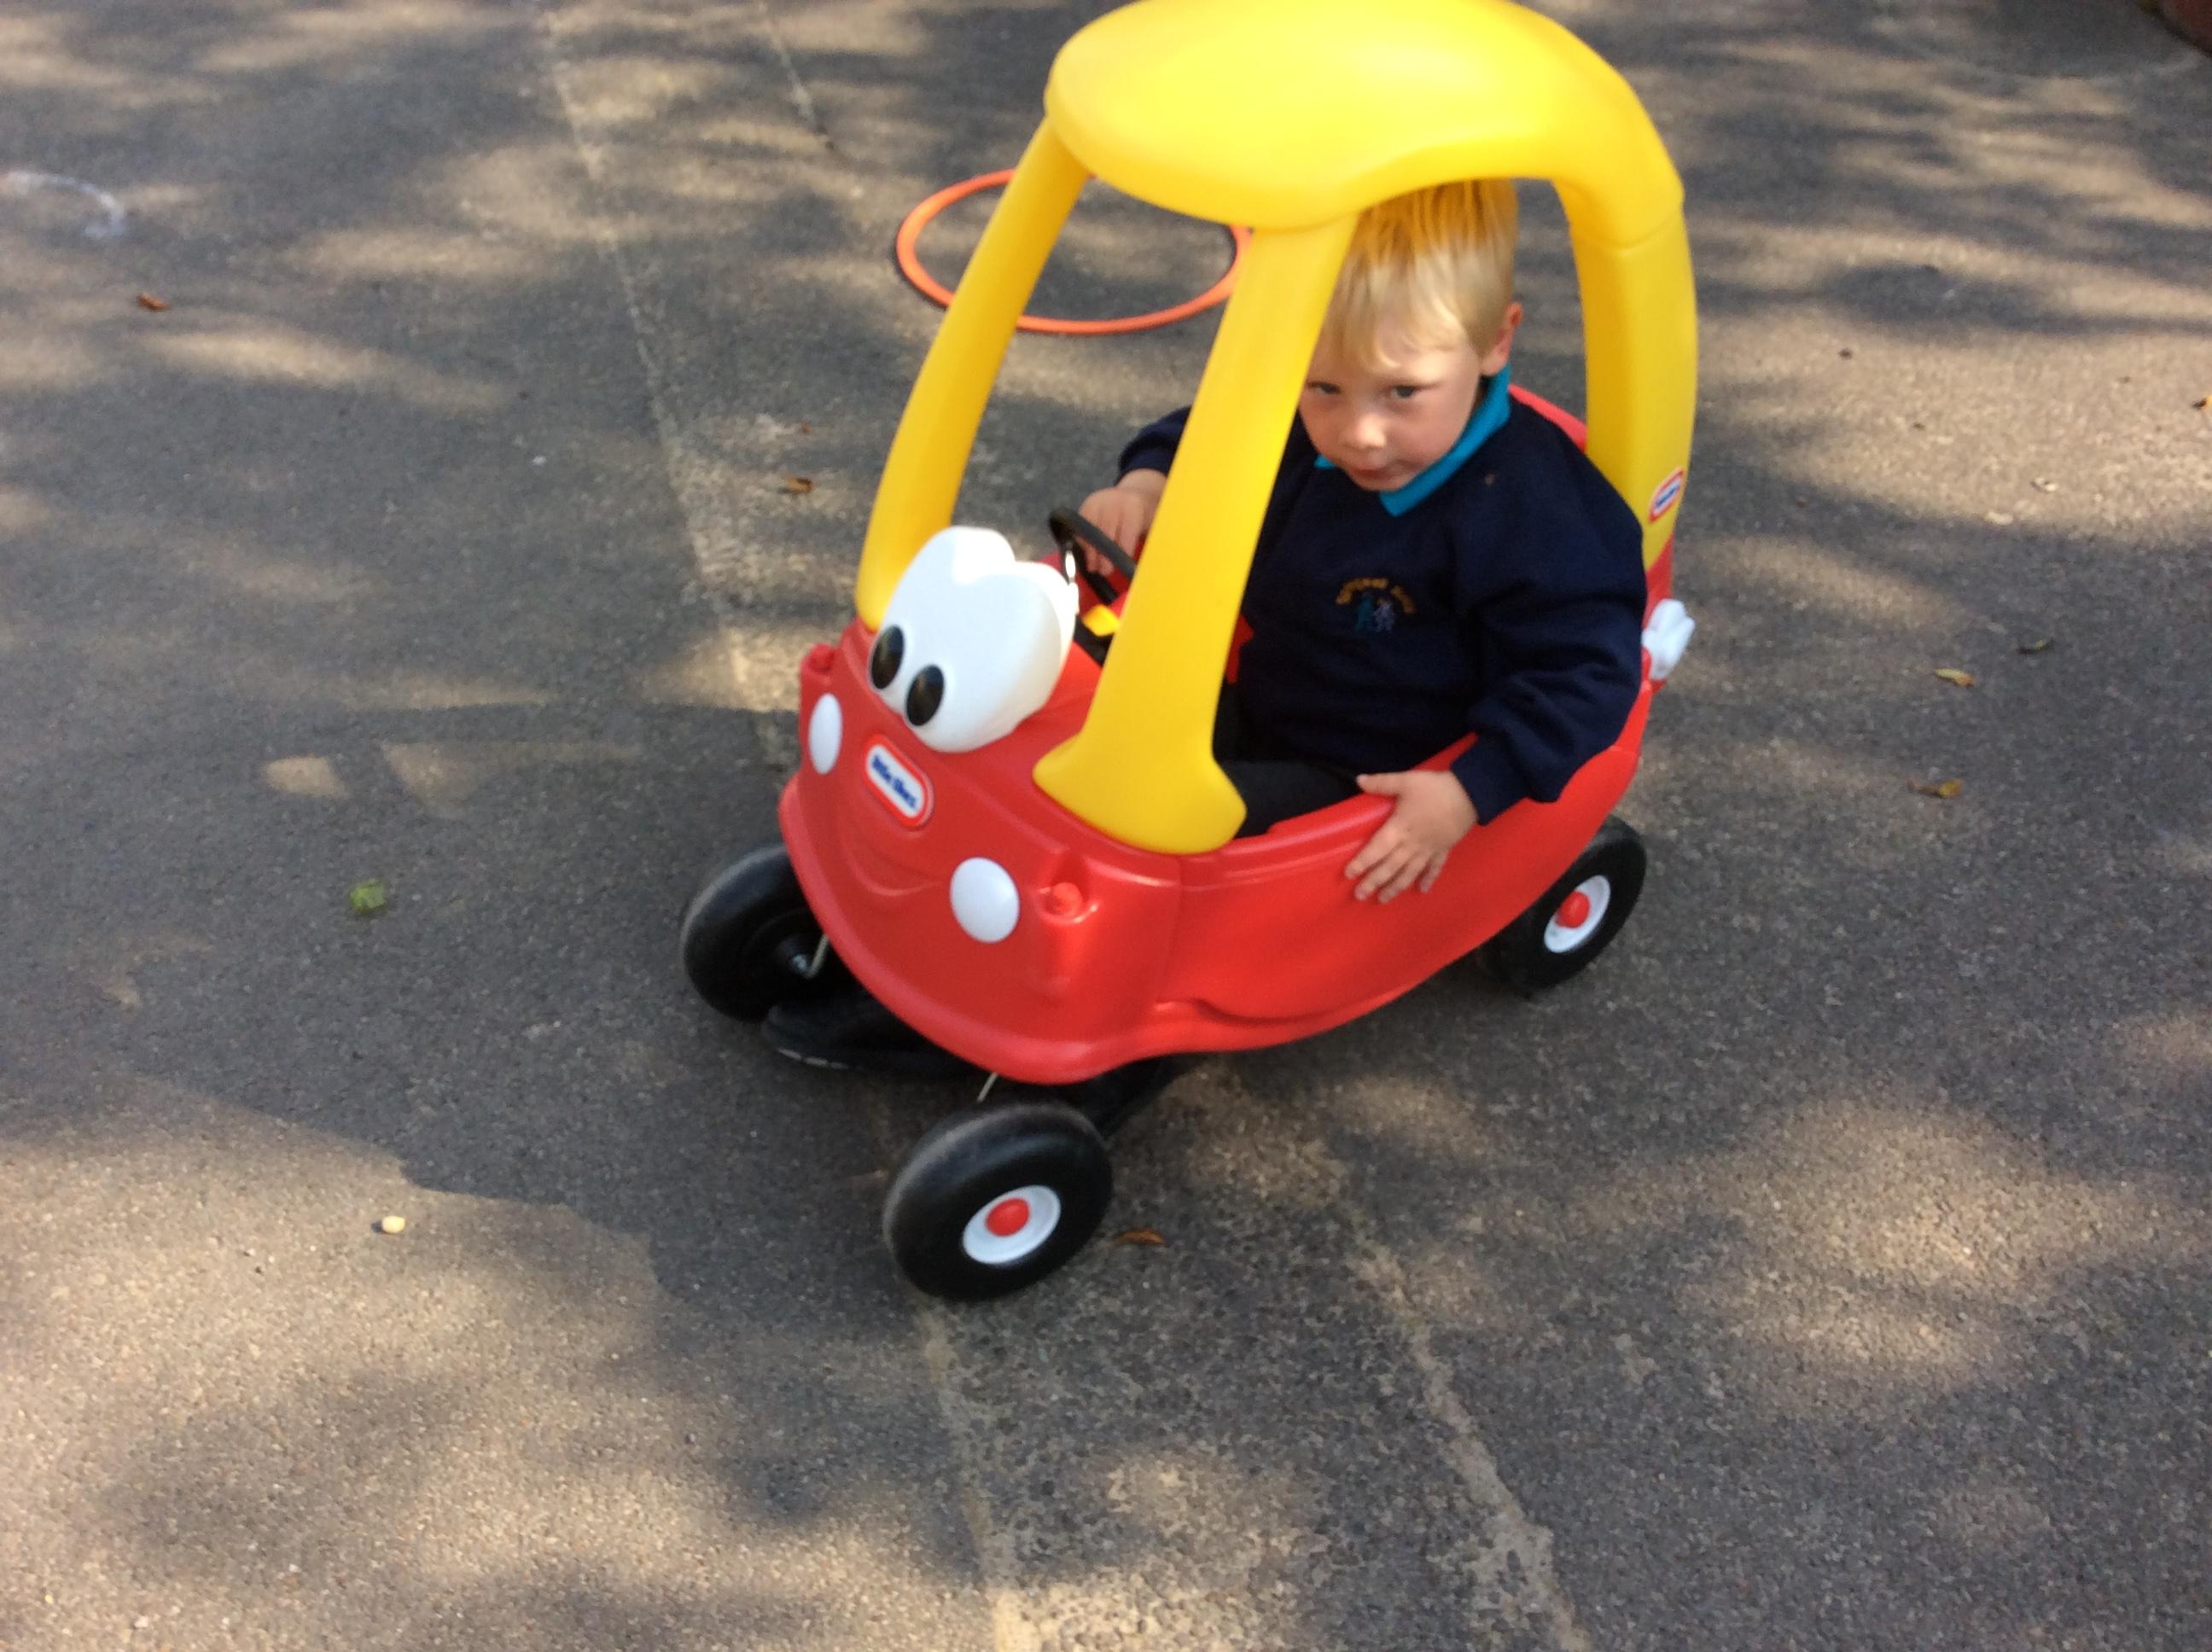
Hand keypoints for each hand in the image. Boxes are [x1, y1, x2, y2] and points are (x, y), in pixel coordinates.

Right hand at [1074, 470, 1165, 576]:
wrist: (1134, 494)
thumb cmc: (1145, 515)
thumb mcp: (1153, 525)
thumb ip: (1148, 543)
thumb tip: (1142, 568)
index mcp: (1133, 507)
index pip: (1126, 532)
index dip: (1123, 551)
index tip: (1122, 567)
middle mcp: (1113, 501)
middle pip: (1105, 532)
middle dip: (1104, 555)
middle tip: (1105, 571)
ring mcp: (1097, 502)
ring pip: (1090, 531)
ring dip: (1091, 552)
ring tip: (1094, 567)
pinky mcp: (1086, 505)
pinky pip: (1081, 528)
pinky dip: (1084, 544)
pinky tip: (1089, 556)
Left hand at [1344, 769, 1477, 902]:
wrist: (1470, 794)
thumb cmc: (1435, 788)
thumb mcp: (1406, 780)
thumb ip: (1382, 783)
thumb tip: (1359, 781)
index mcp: (1399, 828)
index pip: (1376, 849)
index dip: (1361, 862)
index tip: (1348, 874)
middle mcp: (1412, 844)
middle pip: (1389, 867)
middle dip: (1373, 882)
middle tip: (1359, 895)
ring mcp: (1428, 850)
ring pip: (1409, 873)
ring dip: (1395, 887)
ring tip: (1382, 900)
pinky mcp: (1443, 850)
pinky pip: (1434, 869)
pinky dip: (1428, 879)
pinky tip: (1422, 891)